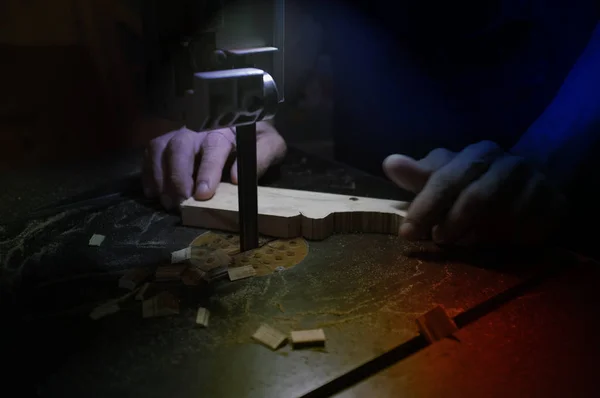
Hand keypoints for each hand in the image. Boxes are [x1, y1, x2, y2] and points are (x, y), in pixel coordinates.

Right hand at [142, 121, 285, 209]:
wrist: (247, 121)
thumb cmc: (258, 138)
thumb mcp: (270, 145)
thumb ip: (261, 158)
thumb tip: (235, 178)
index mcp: (226, 129)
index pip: (213, 148)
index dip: (206, 171)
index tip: (203, 194)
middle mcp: (199, 128)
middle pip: (179, 147)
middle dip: (177, 176)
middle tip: (181, 203)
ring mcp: (180, 133)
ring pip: (160, 148)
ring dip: (160, 176)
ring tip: (168, 201)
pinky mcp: (168, 141)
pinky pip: (151, 152)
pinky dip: (148, 172)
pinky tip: (154, 192)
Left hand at [382, 141, 566, 245]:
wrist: (537, 182)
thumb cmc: (476, 182)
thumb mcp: (446, 176)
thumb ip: (419, 174)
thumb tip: (389, 163)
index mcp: (476, 154)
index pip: (445, 178)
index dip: (425, 206)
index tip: (406, 233)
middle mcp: (507, 164)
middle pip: (476, 197)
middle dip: (452, 223)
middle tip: (437, 240)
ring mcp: (535, 183)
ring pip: (502, 216)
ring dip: (478, 236)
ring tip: (463, 244)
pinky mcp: (555, 205)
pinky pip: (527, 231)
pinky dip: (507, 242)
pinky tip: (495, 246)